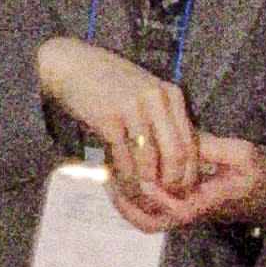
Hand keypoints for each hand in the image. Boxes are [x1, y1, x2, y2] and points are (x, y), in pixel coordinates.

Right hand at [37, 35, 200, 204]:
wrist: (74, 67)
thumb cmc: (112, 87)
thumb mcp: (146, 97)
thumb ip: (163, 123)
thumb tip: (178, 166)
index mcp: (172, 95)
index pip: (191, 143)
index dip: (187, 173)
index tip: (178, 191)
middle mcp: (157, 99)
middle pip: (176, 155)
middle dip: (170, 184)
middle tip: (160, 199)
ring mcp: (133, 108)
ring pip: (149, 161)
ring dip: (144, 186)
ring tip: (137, 196)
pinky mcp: (109, 118)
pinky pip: (123, 159)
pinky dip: (123, 177)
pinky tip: (118, 183)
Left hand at [114, 129, 265, 238]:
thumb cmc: (257, 174)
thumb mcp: (242, 155)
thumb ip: (213, 148)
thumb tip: (182, 137)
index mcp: (208, 202)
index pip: (178, 210)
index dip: (159, 197)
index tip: (146, 180)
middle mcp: (191, 212)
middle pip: (152, 223)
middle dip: (128, 206)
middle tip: (110, 182)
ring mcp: (184, 212)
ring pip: (147, 219)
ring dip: (126, 202)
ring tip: (109, 177)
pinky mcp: (180, 206)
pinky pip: (151, 210)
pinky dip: (133, 198)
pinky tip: (123, 175)